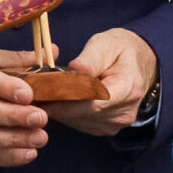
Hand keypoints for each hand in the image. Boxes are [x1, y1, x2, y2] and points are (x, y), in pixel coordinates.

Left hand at [44, 28, 159, 136]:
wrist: (139, 65)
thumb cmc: (121, 50)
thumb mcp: (107, 44)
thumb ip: (91, 58)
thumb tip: (75, 70)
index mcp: (127, 88)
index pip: (93, 102)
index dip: (65, 98)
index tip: (43, 90)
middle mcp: (123, 112)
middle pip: (81, 113)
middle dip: (56, 102)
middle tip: (33, 89)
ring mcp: (115, 124)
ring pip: (77, 120)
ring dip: (58, 108)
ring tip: (44, 91)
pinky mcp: (106, 129)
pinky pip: (79, 123)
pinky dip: (66, 112)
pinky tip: (58, 99)